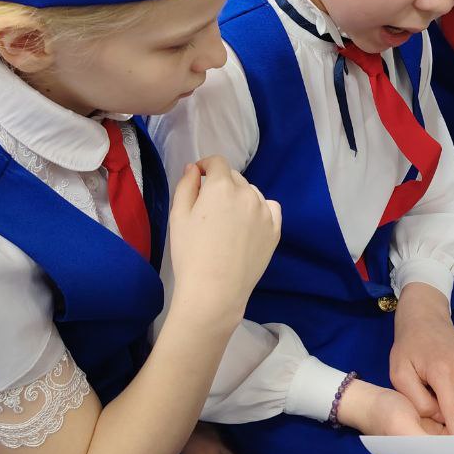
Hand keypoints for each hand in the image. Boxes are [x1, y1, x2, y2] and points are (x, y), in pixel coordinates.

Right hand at [168, 156, 281, 328]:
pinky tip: (248, 224)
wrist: (214, 291)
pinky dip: (260, 210)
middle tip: (208, 208)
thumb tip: (194, 168)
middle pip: (234, 178)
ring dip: (240, 197)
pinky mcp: (275, 230)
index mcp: (222, 187)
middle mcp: (247, 193)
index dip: (205, 166)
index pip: (217, 162)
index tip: (199, 177)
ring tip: (227, 221)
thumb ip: (186, 185)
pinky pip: (270, 208)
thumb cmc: (190, 254)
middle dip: (221, 184)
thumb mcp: (178, 216)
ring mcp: (264, 212)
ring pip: (252, 193)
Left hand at [389, 283, 453, 434]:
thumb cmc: (408, 347)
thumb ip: (418, 402)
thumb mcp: (399, 375)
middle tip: (428, 391)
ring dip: (452, 398)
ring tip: (438, 379)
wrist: (426, 317)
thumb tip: (439, 419)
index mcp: (444, 371)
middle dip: (444, 409)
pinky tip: (448, 374)